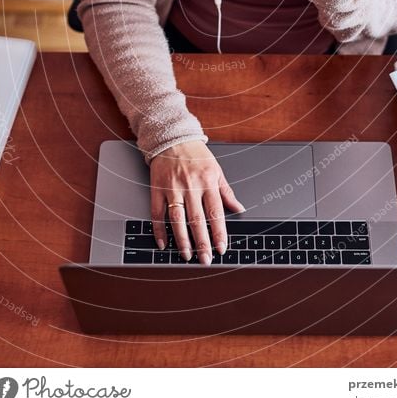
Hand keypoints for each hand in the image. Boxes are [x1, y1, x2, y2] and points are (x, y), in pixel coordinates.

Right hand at [149, 140, 245, 264]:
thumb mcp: (216, 169)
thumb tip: (239, 209)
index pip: (215, 212)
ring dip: (182, 240)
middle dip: (202, 242)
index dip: (218, 232)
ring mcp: (172, 189)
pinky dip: (158, 230)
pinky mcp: (157, 189)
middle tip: (205, 259)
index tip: (221, 248)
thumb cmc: (196, 154)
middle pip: (197, 219)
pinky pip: (157, 213)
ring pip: (177, 219)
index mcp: (207, 182)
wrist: (172, 138)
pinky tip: (163, 243)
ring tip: (187, 255)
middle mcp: (190, 186)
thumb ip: (227, 192)